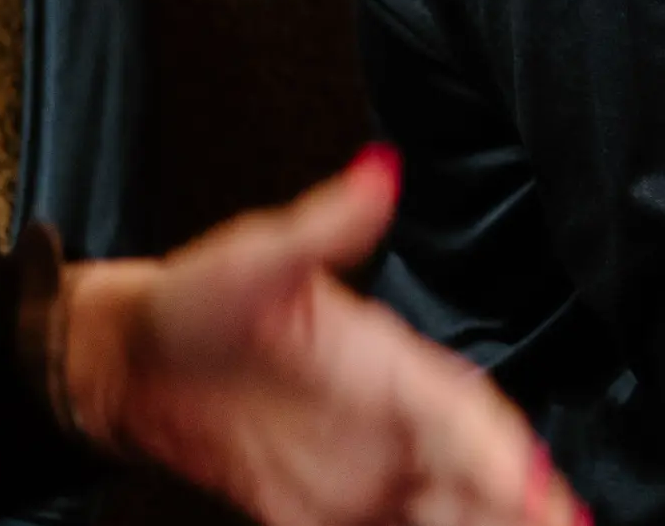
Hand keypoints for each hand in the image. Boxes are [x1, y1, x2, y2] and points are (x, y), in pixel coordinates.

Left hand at [65, 150, 583, 525]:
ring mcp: (358, 471)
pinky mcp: (315, 512)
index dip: (505, 455)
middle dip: (520, 506)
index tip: (539, 491)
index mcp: (387, 361)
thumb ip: (322, 226)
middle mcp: (387, 421)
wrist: (125, 366)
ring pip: (442, 509)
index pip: (464, 412)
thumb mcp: (253, 261)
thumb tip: (379, 173)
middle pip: (472, 473)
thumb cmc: (191, 302)